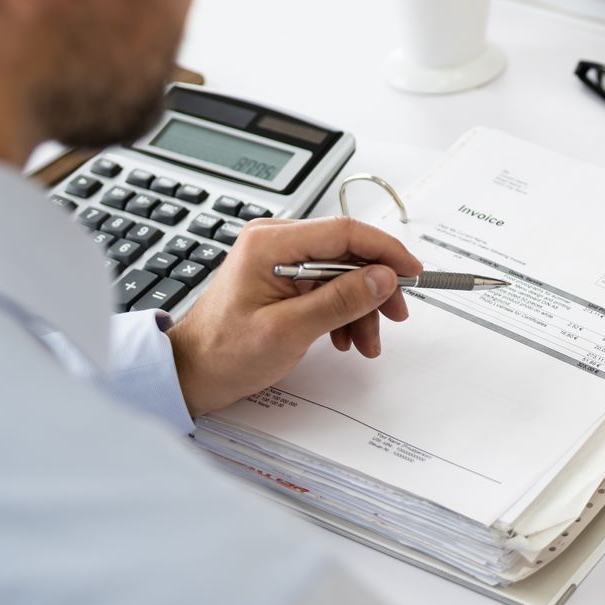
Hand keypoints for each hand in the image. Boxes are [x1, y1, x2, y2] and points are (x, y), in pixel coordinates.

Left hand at [165, 216, 420, 416]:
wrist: (193, 372)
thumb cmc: (225, 352)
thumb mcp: (289, 330)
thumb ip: (340, 300)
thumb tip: (383, 277)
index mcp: (271, 243)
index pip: (345, 232)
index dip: (385, 250)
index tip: (411, 272)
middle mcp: (275, 242)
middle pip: (348, 252)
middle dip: (375, 287)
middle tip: (394, 316)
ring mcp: (279, 257)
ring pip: (342, 272)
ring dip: (360, 307)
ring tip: (364, 343)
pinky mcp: (283, 275)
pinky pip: (328, 284)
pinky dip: (343, 310)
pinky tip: (343, 336)